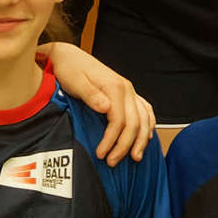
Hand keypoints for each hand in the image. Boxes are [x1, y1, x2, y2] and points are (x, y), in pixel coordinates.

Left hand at [39, 43, 156, 162]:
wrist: (69, 56)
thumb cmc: (69, 69)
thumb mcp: (75, 81)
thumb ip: (90, 95)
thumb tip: (105, 108)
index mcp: (115, 87)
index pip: (119, 121)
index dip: (111, 141)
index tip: (101, 154)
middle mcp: (126, 89)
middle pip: (134, 123)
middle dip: (125, 146)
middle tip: (112, 162)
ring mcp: (129, 91)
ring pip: (145, 118)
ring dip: (141, 140)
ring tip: (135, 157)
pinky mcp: (128, 93)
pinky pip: (146, 110)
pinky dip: (148, 125)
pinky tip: (146, 137)